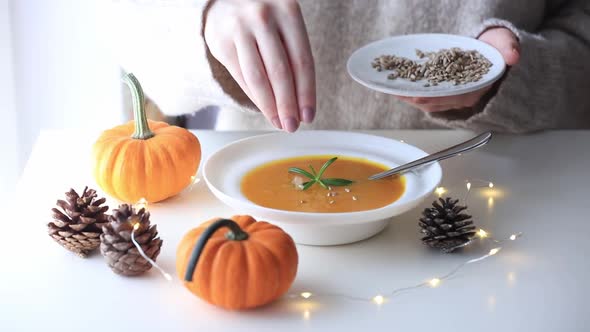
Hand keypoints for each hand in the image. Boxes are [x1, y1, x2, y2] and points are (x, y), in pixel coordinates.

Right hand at [204, 0, 314, 131]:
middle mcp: (263, 17)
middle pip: (280, 71)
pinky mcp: (221, 43)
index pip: (302, 60)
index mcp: (288, 11)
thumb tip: (301, 103)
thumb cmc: (264, 19)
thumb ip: (294, 55)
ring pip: (258, 78)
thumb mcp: (284, 25)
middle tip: (292, 126)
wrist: (224, 1)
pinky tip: (264, 108)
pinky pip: (241, 77)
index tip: (308, 115)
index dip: (306, 93)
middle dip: (288, 104)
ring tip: (279, 122)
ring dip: (270, 106)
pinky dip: (255, 97)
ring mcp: (239, 29)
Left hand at [395, 27, 519, 111]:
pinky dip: (410, 90)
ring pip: (427, 100)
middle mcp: (462, 96)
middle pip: (435, 100)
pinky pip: (424, 93)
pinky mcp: (443, 91)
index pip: (452, 96)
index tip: (418, 94)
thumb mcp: (504, 43)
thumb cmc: (496, 48)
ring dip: (409, 96)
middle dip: (414, 97)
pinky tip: (397, 85)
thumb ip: (508, 48)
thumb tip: (513, 56)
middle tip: (397, 91)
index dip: (434, 96)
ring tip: (392, 89)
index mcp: (476, 89)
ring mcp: (451, 95)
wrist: (493, 50)